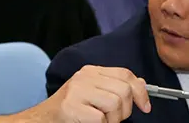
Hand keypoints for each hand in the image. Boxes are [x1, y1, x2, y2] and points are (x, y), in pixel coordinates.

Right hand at [8, 65, 150, 122]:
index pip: (125, 74)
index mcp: (90, 71)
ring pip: (115, 104)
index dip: (140, 91)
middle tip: (113, 119)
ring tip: (100, 122)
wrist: (43, 119)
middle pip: (124, 91)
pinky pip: (100, 119)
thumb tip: (141, 85)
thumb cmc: (71, 110)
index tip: (145, 107)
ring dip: (113, 121)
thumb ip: (113, 86)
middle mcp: (84, 77)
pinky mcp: (71, 107)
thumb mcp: (93, 92)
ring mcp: (77, 91)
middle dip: (125, 111)